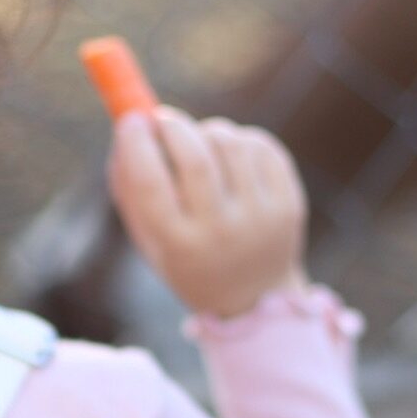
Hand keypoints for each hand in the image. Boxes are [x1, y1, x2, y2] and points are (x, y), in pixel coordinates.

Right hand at [106, 107, 309, 319]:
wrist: (254, 297)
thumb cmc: (189, 258)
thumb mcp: (151, 238)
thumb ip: (130, 189)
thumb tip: (127, 126)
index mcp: (179, 247)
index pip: (151, 183)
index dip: (136, 144)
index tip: (130, 120)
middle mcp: (222, 234)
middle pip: (195, 158)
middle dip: (173, 126)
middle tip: (163, 119)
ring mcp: (260, 218)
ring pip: (229, 142)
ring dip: (207, 130)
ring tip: (202, 145)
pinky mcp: (289, 203)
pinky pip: (261, 145)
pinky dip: (240, 140)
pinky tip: (234, 159)